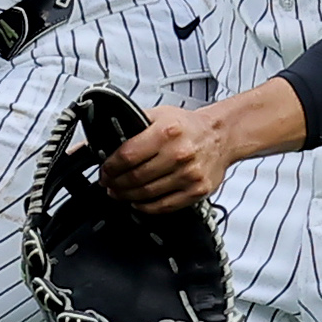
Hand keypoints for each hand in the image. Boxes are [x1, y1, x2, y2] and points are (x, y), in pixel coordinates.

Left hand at [102, 81, 303, 214]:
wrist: (221, 136)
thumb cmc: (188, 126)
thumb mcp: (159, 114)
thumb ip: (131, 124)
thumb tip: (101, 139)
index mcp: (167, 132)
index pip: (127, 156)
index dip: (110, 168)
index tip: (105, 171)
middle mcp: (179, 154)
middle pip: (135, 178)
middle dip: (115, 184)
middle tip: (109, 184)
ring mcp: (189, 175)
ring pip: (147, 194)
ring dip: (127, 196)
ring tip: (119, 193)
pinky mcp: (196, 191)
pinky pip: (164, 206)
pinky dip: (146, 207)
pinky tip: (138, 202)